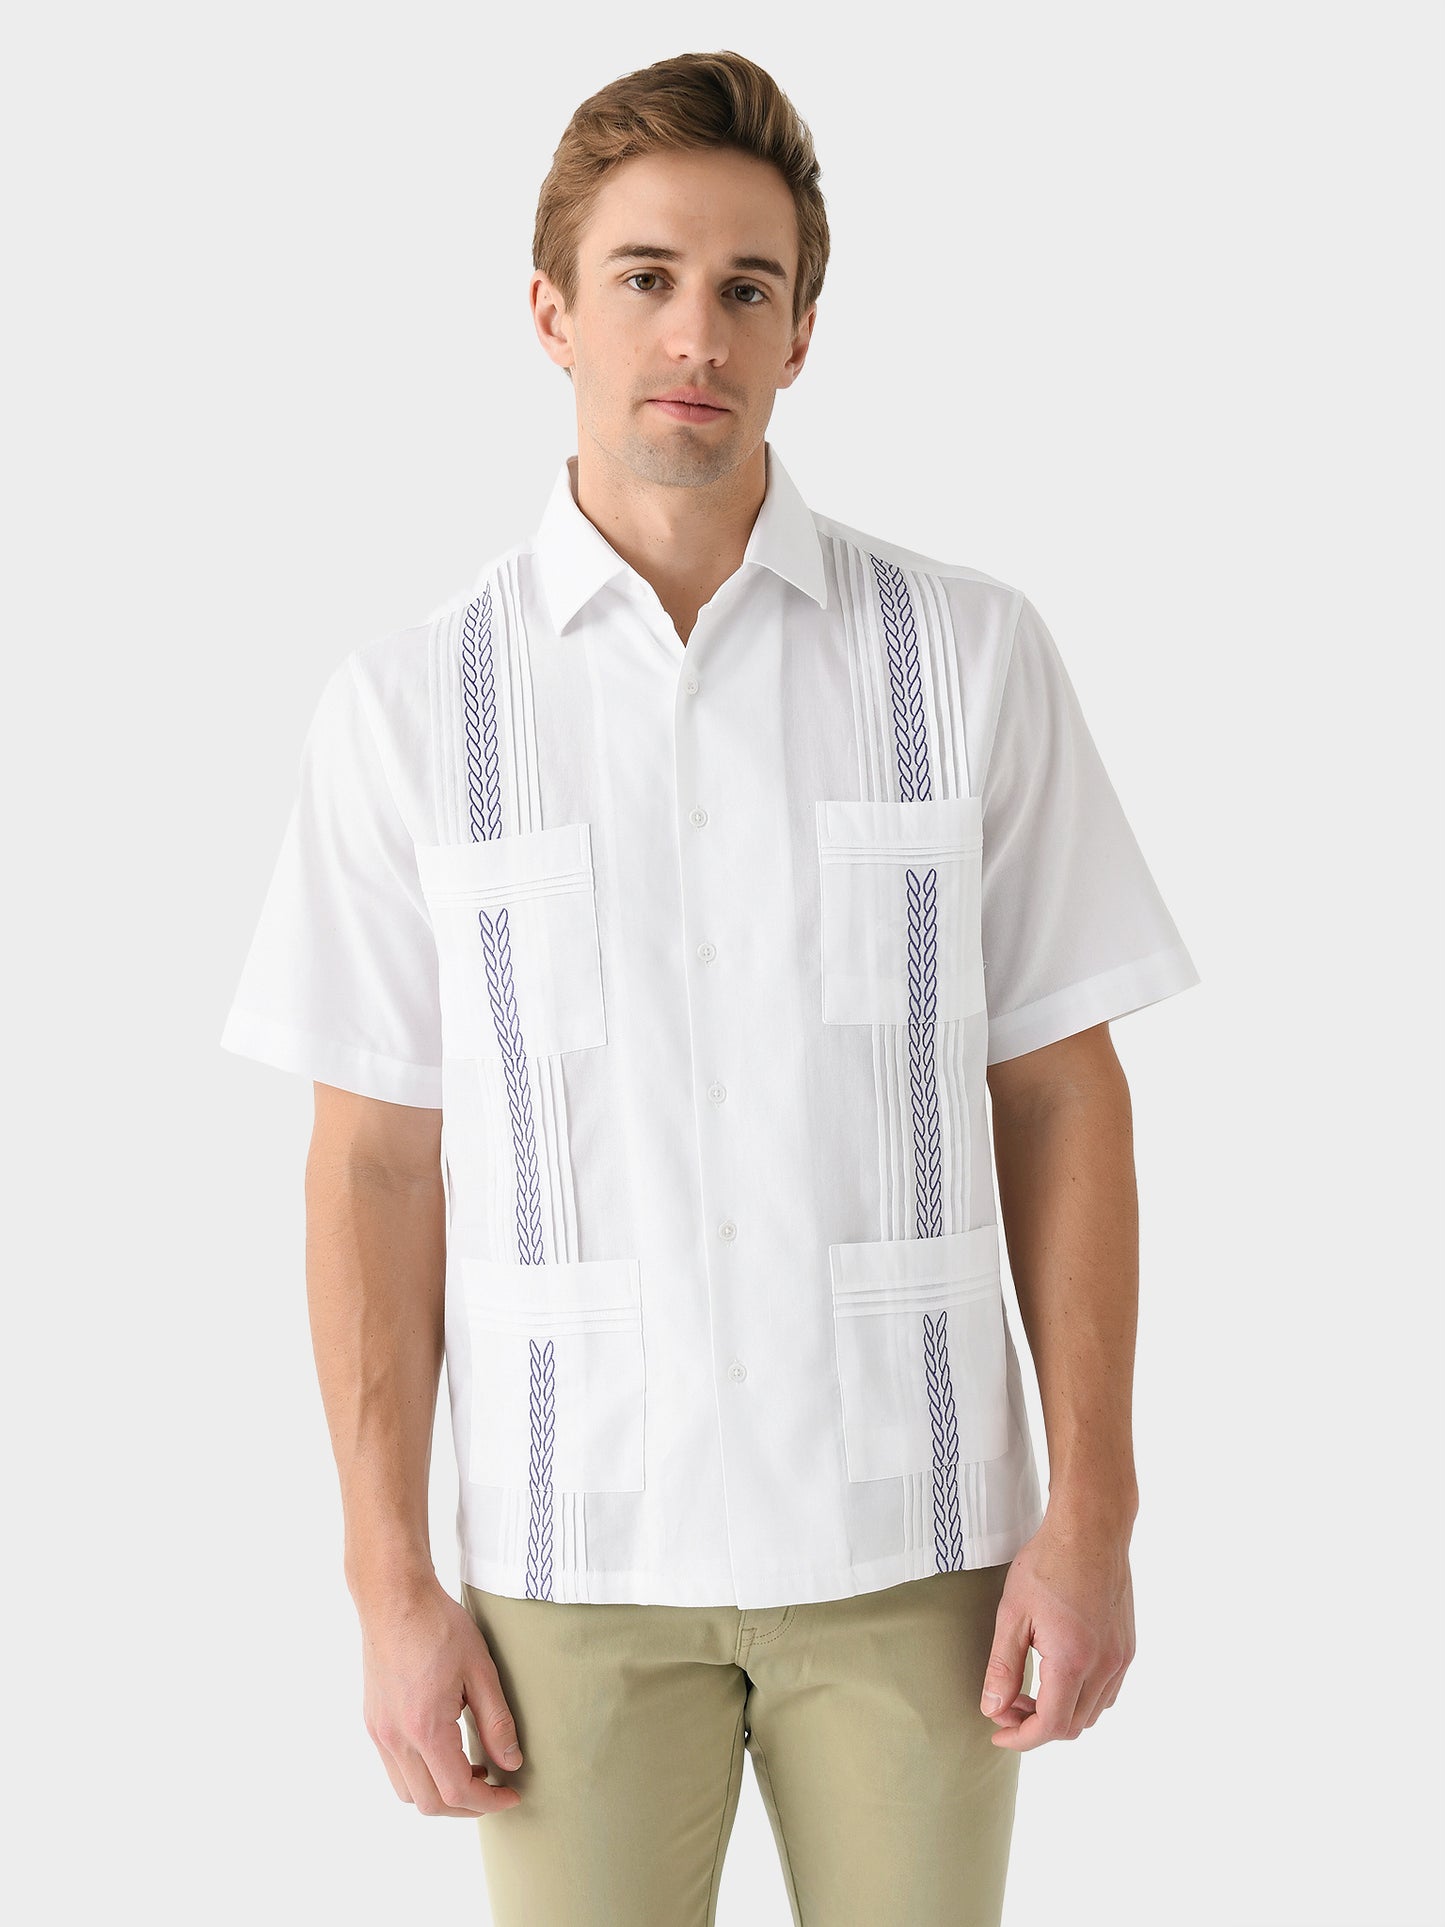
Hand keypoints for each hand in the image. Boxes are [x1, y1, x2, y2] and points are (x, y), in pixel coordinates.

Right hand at [357, 1575, 524, 1815]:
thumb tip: (511, 1764)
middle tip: (494, 1786)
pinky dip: (420, 1775)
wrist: (394, 1598)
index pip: (457, 1792)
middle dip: (466, 1805)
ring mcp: (379, 1732)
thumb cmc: (439, 1626)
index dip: (489, 1802)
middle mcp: (395, 1738)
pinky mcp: (373, 1721)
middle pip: (430, 1803)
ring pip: (407, 1792)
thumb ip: (497, 1722)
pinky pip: (394, 1768)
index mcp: (425, 1728)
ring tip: (471, 1769)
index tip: (512, 1795)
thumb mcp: (480, 1670)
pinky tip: (444, 1750)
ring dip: (440, 1794)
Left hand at [979, 1509, 1135, 1749]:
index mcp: (1073, 1661)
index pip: (1050, 1726)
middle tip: (1006, 1704)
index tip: (997, 1731)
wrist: (1091, 1529)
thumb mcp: (1012, 1613)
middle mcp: (1104, 1666)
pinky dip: (1082, 1698)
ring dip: (1060, 1713)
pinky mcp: (1127, 1647)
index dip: (1021, 1738)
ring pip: (1092, 1713)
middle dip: (1036, 1725)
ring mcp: (1121, 1658)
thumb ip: (1002, 1666)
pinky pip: (1107, 1692)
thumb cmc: (1048, 1563)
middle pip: (1072, 1726)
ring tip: (1028, 1690)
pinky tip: (1057, 1674)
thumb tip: (993, 1709)